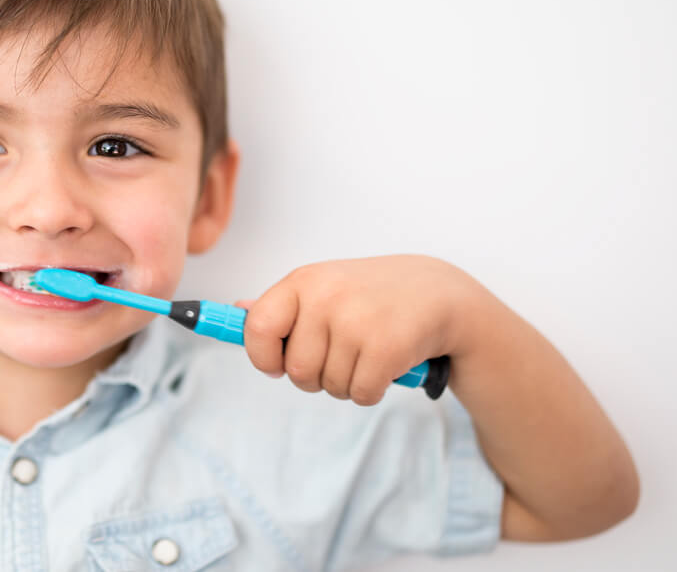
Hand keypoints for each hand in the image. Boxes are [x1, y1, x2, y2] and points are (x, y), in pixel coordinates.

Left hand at [235, 254, 481, 405]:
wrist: (439, 293)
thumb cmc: (372, 294)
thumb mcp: (325, 286)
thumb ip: (281, 304)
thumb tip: (236, 312)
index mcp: (304, 281)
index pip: (258, 327)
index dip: (263, 356)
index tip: (276, 365)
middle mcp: (326, 298)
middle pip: (297, 371)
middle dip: (316, 377)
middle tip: (340, 356)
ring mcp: (357, 322)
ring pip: (329, 386)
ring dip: (346, 383)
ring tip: (366, 354)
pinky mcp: (386, 347)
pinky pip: (360, 394)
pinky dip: (371, 391)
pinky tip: (385, 366)